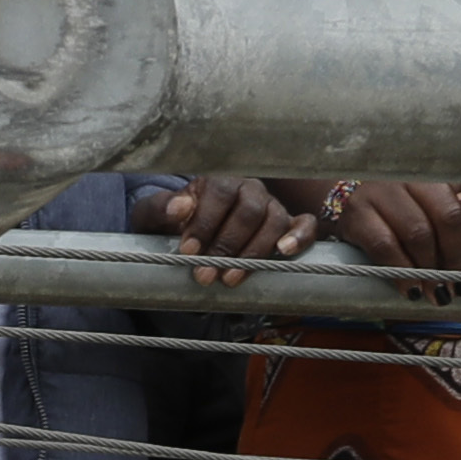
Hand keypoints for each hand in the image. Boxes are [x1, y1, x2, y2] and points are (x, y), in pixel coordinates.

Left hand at [143, 172, 324, 286]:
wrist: (186, 239)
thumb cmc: (171, 224)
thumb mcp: (154, 216)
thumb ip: (161, 208)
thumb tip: (180, 206)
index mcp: (219, 181)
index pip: (220, 193)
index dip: (206, 223)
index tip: (189, 252)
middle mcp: (249, 190)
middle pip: (249, 211)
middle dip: (226, 246)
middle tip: (204, 275)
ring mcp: (271, 206)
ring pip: (275, 220)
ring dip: (254, 252)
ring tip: (230, 278)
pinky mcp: (288, 225)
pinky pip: (305, 224)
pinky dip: (300, 236)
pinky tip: (284, 252)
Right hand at [313, 176, 460, 291]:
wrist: (337, 196)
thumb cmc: (395, 204)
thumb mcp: (431, 196)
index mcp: (436, 171)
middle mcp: (411, 175)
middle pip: (448, 216)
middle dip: (458, 258)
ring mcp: (382, 191)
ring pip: (419, 233)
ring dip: (432, 270)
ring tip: (438, 293)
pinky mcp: (356, 212)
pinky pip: (385, 246)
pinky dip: (402, 273)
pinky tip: (412, 290)